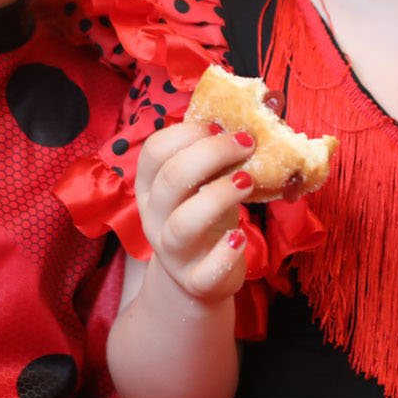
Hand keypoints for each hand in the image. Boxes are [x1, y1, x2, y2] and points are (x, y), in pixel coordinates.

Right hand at [134, 121, 255, 302]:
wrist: (197, 277)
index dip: (188, 133)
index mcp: (151, 187)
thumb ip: (211, 157)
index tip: (221, 126)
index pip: (155, 150)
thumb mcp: (199, 185)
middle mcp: (155, 217)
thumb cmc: (203, 217)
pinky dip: (225, 252)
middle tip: (246, 144)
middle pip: (171, 179)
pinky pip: (205, 271)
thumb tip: (247, 118)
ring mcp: (173, 251)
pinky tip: (240, 236)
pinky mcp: (196, 280)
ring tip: (246, 181)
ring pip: (183, 223)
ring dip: (218, 196)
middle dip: (211, 154)